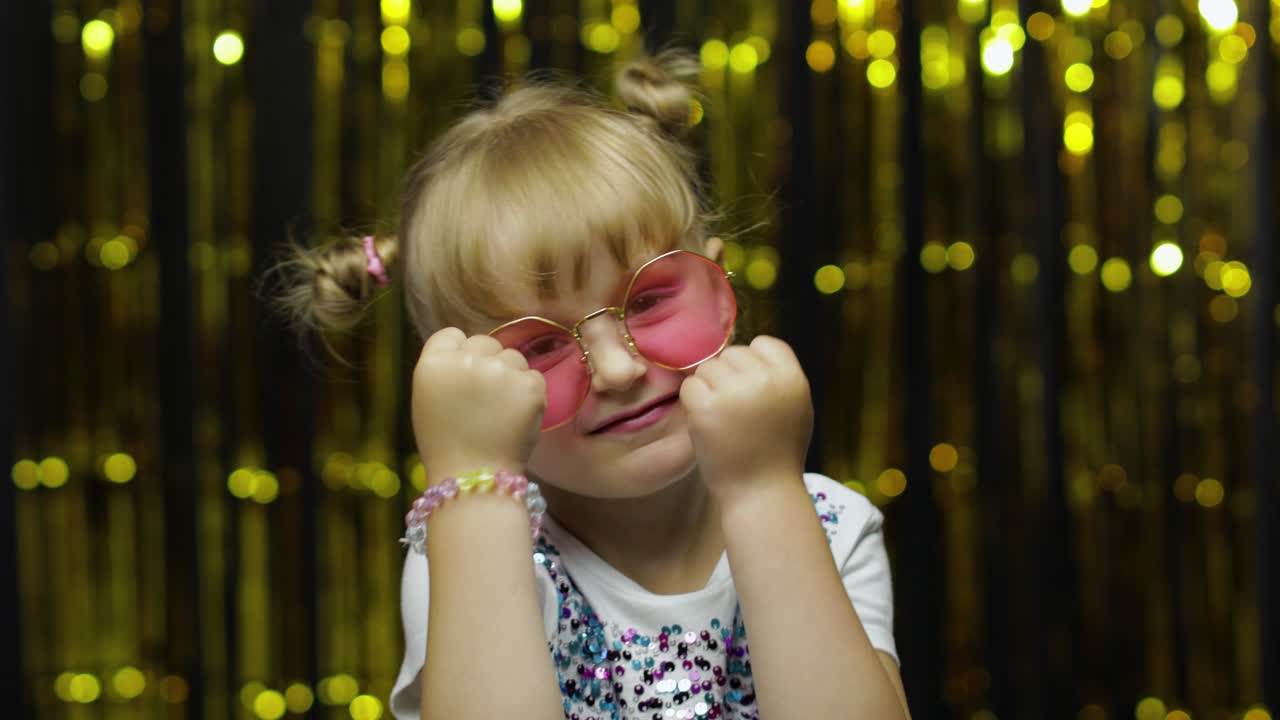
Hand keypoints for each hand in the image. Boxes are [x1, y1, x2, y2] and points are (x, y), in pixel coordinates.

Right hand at [411, 328, 545, 481]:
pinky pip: (534, 376)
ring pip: (513, 357)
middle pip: (485, 342)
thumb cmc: (446, 445)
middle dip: (487, 363)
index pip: (452, 335)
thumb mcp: (427, 400)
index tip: (463, 377)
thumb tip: (469, 352)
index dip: (459, 354)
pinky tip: (516, 417)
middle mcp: (466, 360)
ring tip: (500, 411)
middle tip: (484, 399)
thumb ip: (445, 370)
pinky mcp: (530, 385)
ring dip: (511, 377)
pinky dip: (529, 394)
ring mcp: (500, 370)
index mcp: (433, 363)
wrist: (474, 480)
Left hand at [678, 335, 812, 499]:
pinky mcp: (706, 407)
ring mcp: (734, 392)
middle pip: (732, 354)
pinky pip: (690, 387)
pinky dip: (693, 403)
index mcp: (791, 377)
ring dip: (709, 389)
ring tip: (723, 419)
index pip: (764, 343)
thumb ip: (777, 377)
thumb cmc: (778, 453)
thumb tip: (748, 350)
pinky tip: (707, 423)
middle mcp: (764, 379)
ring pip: (708, 368)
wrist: (761, 492)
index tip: (752, 389)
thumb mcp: (796, 407)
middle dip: (728, 377)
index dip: (753, 363)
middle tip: (735, 410)